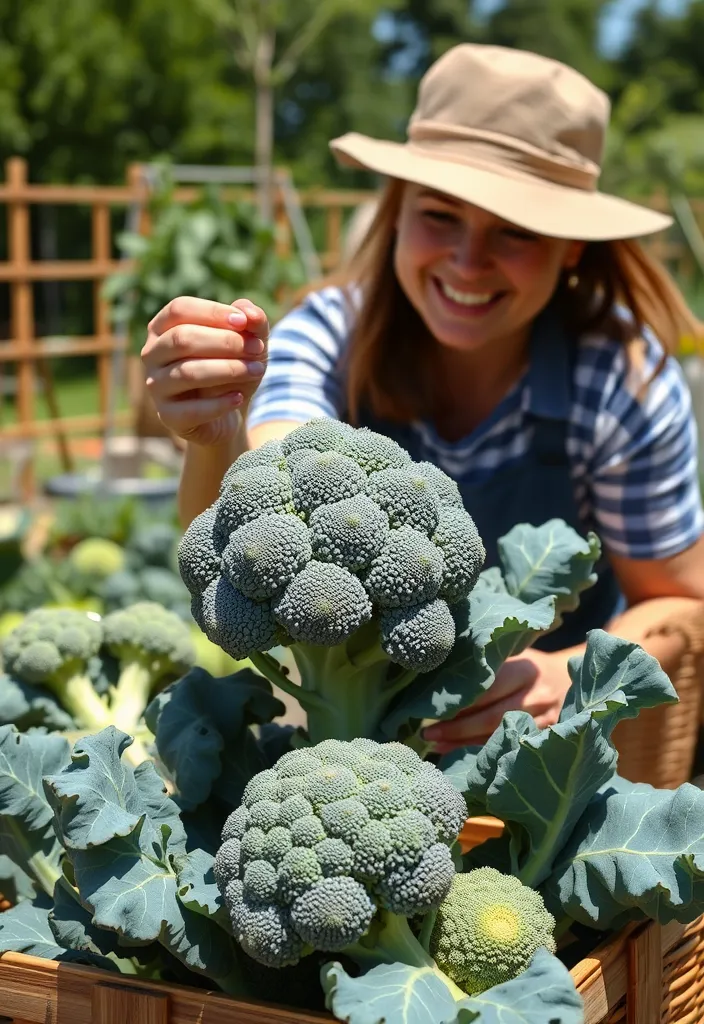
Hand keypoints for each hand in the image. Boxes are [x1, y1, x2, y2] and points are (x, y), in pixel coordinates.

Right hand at [140, 296, 269, 446]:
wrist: (226, 413)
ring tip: (256, 371)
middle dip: (225, 342)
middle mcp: (152, 354)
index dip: (212, 312)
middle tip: (257, 348)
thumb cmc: (232, 367)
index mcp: (163, 327)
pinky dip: (220, 403)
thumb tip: (251, 314)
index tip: (244, 322)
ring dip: (228, 370)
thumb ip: (252, 321)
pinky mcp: (167, 415)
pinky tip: (239, 398)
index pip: (180, 309)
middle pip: (182, 339)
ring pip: (188, 372)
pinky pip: (192, 409)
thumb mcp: (248, 341)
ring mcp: (155, 386)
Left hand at [422, 648, 570, 752]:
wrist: (569, 681)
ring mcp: (545, 721)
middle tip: (428, 734)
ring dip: (465, 744)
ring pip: (499, 737)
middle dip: (457, 728)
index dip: (460, 703)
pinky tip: (459, 754)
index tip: (432, 710)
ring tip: (437, 746)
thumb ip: (487, 666)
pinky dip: (481, 753)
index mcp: (527, 670)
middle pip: (492, 717)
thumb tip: (439, 681)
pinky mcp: (545, 739)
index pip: (488, 690)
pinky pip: (508, 748)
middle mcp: (538, 696)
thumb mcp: (514, 656)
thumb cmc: (529, 666)